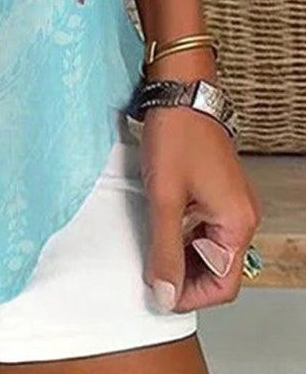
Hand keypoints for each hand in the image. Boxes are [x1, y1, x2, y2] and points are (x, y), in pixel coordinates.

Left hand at [140, 103, 261, 313]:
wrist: (180, 92)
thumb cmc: (176, 136)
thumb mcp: (164, 199)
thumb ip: (164, 250)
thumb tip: (164, 294)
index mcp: (237, 223)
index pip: (223, 285)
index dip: (190, 296)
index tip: (158, 294)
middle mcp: (240, 216)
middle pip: (218, 270)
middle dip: (184, 277)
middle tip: (149, 274)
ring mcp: (230, 203)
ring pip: (209, 249)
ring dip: (181, 256)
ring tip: (150, 251)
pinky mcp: (216, 191)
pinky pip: (204, 228)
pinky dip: (183, 236)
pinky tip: (158, 229)